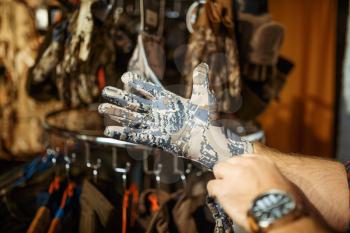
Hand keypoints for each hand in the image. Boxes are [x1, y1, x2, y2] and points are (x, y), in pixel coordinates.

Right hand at [98, 63, 252, 168]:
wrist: (208, 141)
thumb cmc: (207, 120)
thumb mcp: (204, 97)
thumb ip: (200, 81)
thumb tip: (203, 64)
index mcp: (167, 101)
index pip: (148, 90)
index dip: (137, 83)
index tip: (124, 77)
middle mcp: (158, 112)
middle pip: (135, 103)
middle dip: (120, 97)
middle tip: (105, 91)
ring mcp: (155, 125)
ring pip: (132, 118)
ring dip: (117, 113)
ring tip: (101, 107)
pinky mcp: (155, 139)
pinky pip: (136, 136)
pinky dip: (123, 133)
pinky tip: (109, 130)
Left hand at [207, 155, 303, 230]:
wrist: (279, 213)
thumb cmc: (286, 201)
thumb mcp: (283, 181)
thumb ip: (269, 176)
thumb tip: (266, 184)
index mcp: (261, 161)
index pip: (243, 158)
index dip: (240, 169)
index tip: (240, 176)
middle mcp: (246, 164)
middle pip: (229, 162)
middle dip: (229, 173)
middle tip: (233, 185)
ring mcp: (233, 175)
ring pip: (218, 170)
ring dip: (220, 180)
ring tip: (225, 191)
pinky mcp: (223, 189)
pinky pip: (211, 185)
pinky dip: (214, 192)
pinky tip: (219, 198)